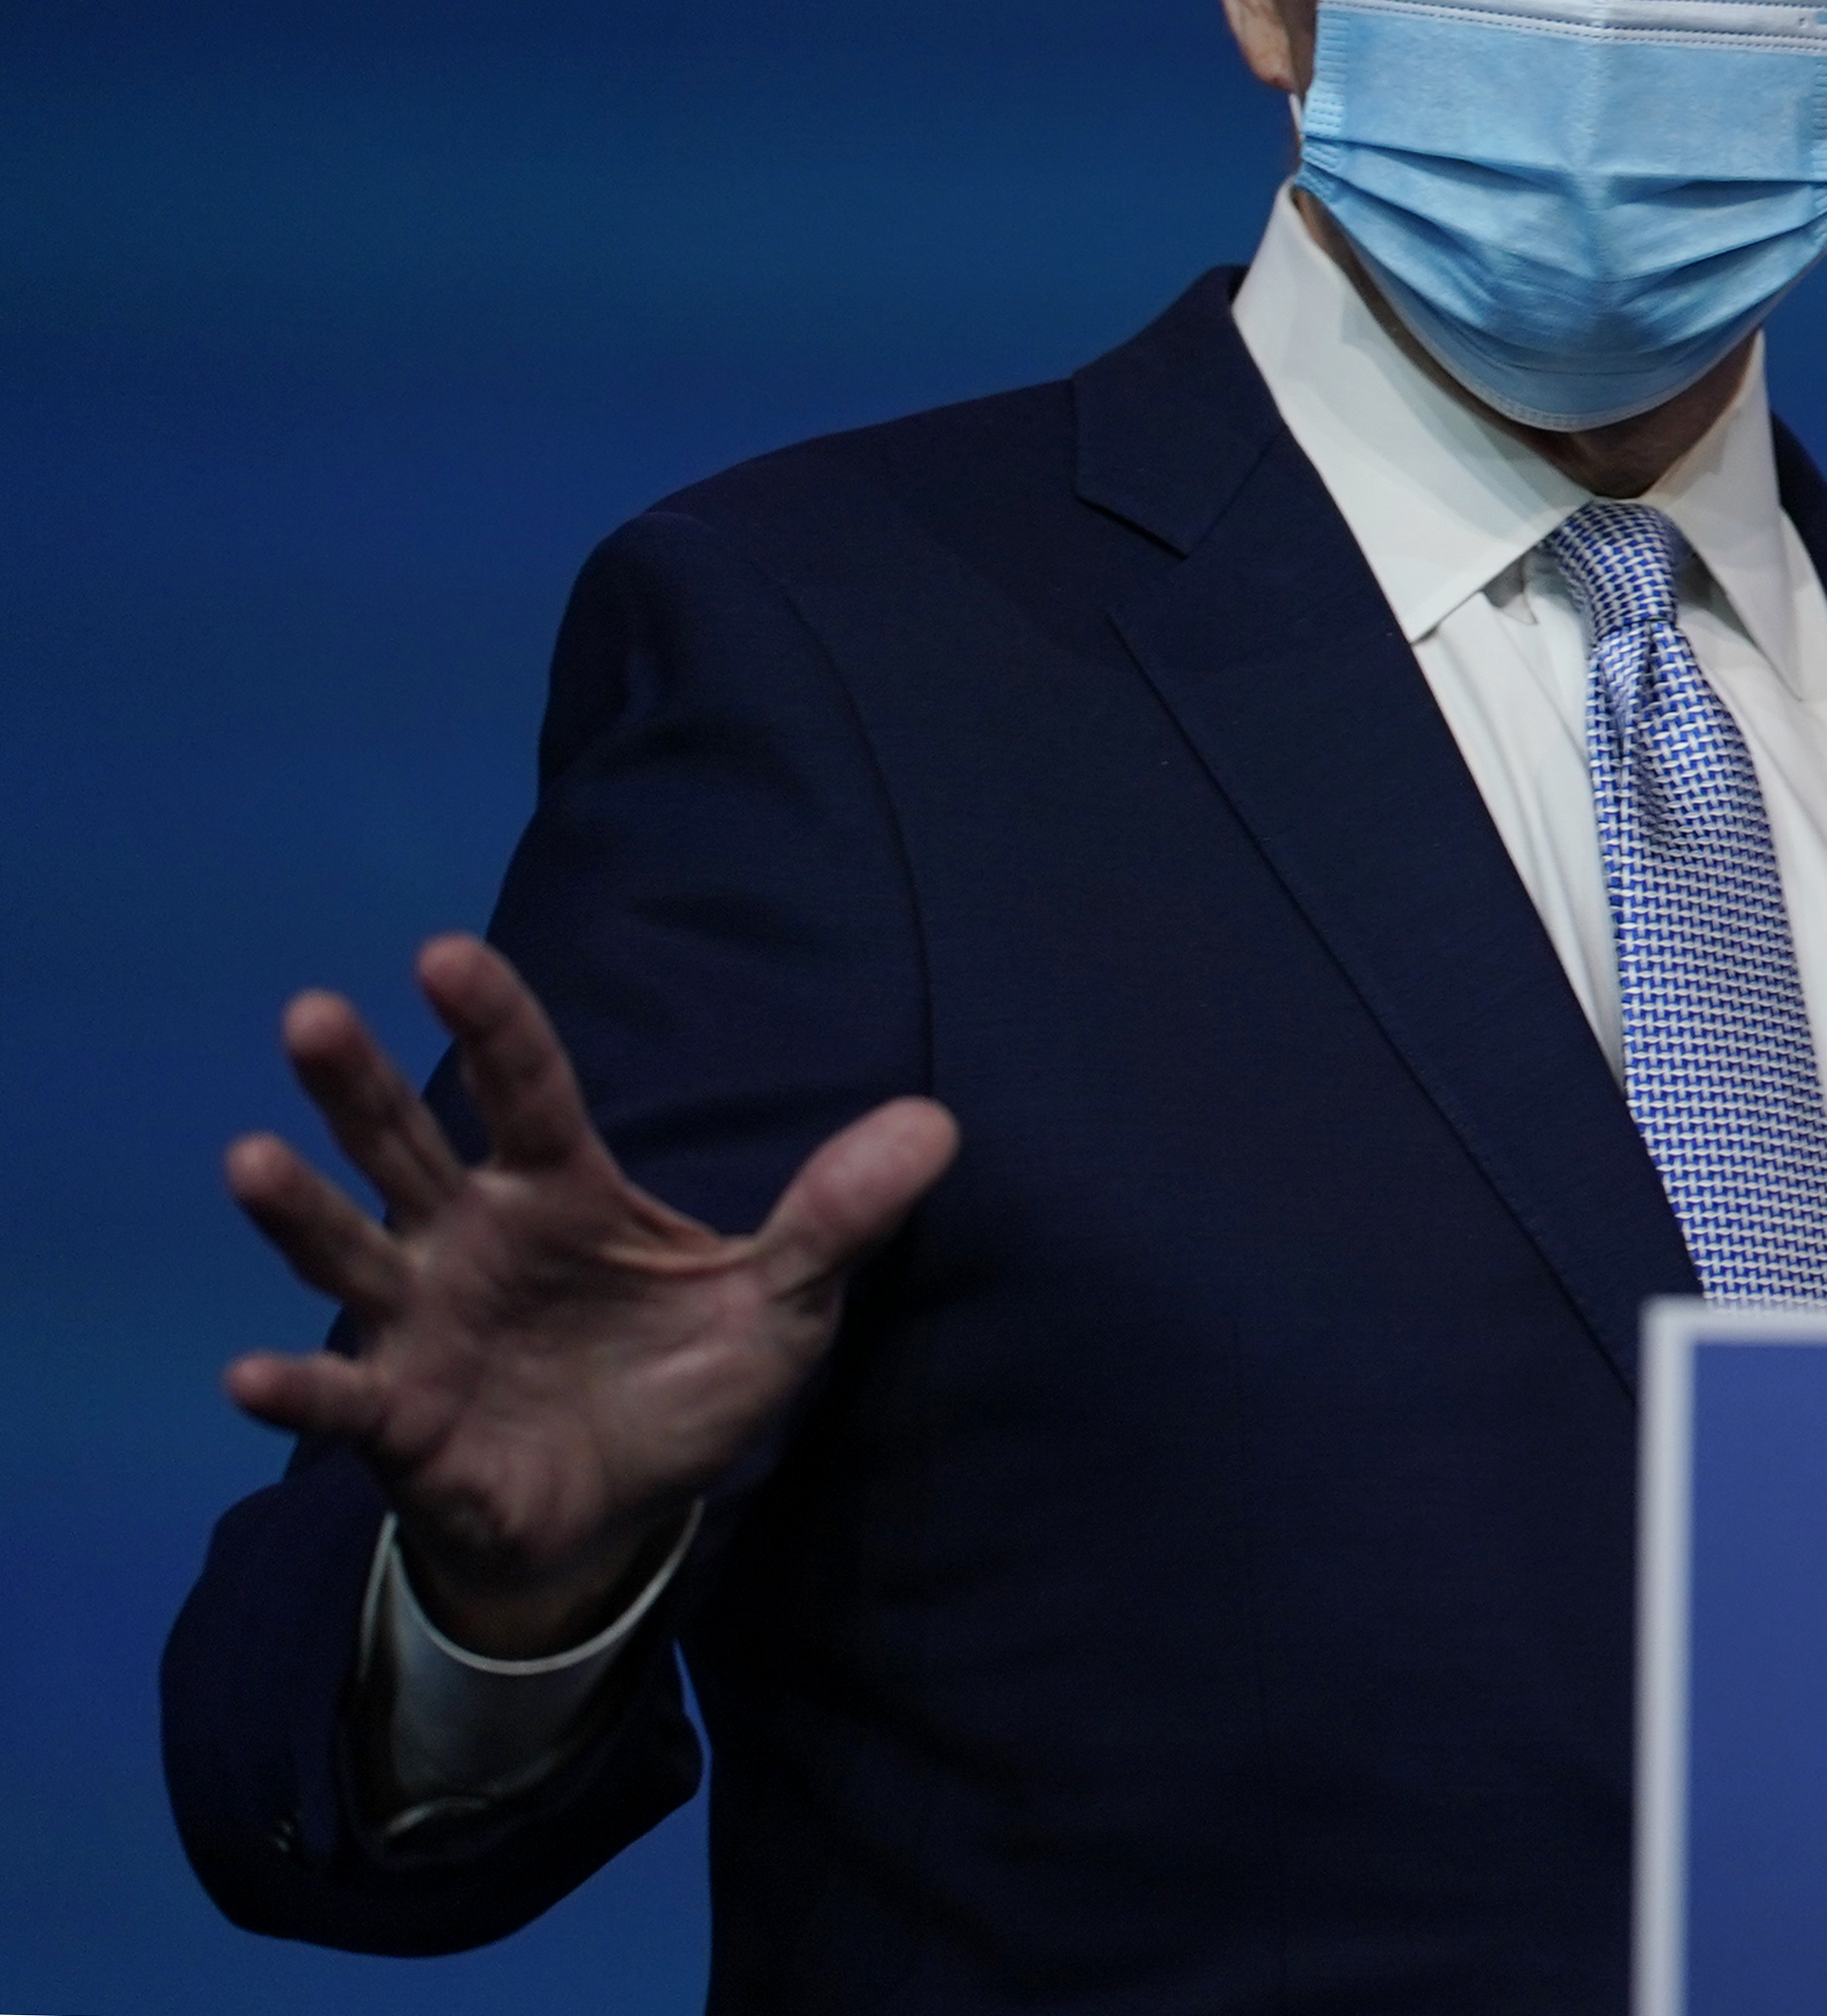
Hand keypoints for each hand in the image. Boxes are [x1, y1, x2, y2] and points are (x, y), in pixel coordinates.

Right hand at [220, 935, 958, 1658]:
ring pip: (351, 1250)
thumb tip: (938, 1124)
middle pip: (405, 1145)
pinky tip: (251, 1377)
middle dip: (357, 1084)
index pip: (526, 1089)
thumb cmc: (679, 1384)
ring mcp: (423, 1325)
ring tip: (248, 1159)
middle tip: (311, 1013)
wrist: (620, 1512)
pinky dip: (297, 1389)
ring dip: (300, 1211)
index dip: (491, 1021)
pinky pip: (342, 1401)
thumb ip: (837, 1217)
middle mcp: (471, 1239)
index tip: (443, 953)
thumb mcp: (780, 1304)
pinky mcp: (401, 1422)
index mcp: (560, 1192)